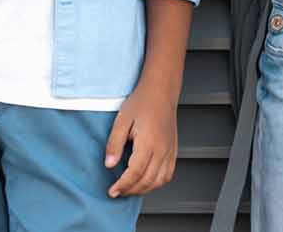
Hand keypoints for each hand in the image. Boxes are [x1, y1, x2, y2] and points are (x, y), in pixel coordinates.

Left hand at [104, 83, 178, 197]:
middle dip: (131, 190)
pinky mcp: (173, 150)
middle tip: (118, 192)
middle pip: (147, 180)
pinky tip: (146, 182)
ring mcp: (169, 151)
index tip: (112, 191)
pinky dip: (157, 183)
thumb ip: (114, 144)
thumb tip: (109, 164)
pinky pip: (168, 174)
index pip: (135, 173)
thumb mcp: (121, 120)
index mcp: (148, 142)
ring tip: (130, 189)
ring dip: (144, 189)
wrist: (161, 91)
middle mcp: (162, 149)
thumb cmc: (142, 102)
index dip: (122, 185)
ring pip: (159, 181)